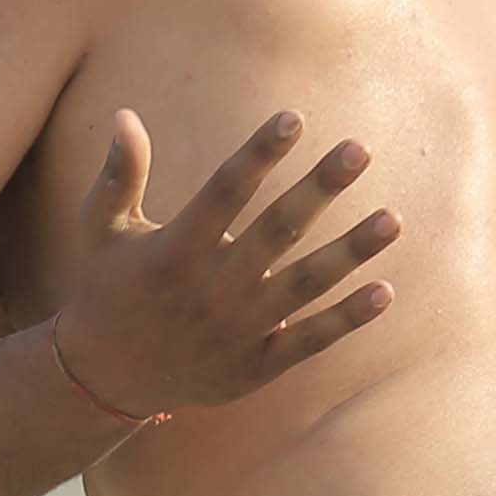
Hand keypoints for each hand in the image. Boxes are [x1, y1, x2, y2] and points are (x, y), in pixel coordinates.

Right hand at [41, 110, 398, 423]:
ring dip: (351, 252)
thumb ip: (119, 175)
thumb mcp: (101, 230)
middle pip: (277, 230)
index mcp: (175, 250)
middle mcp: (212, 288)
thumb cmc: (107, 290)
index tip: (294, 118)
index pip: (225, 191)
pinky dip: (347, 319)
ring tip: (393, 219)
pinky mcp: (256, 364)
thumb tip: (127, 115)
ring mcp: (238, 329)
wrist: (106, 380)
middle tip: (360, 149)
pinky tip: (385, 290)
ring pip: (305, 284)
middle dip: (320, 188)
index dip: (260, 153)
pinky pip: (309, 340)